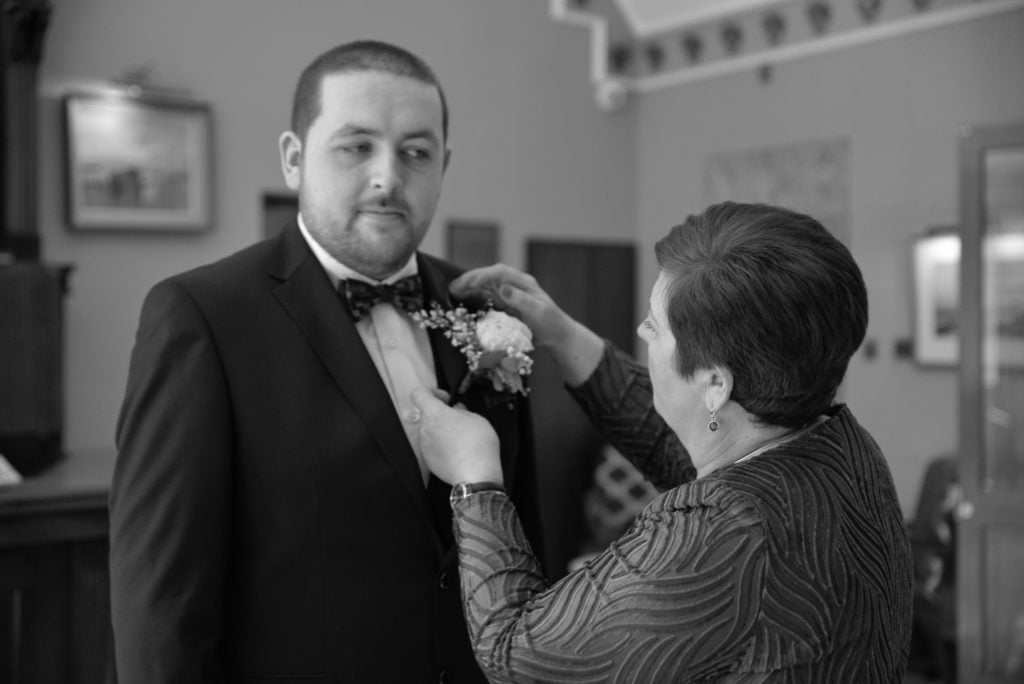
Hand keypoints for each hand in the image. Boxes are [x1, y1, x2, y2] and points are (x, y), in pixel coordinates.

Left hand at [410, 387, 502, 485]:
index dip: (432, 392)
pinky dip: (441, 445)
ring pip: (430, 430)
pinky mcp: (428, 459)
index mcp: (435, 414)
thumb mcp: (477, 419)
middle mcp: (425, 428)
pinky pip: (432, 446)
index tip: (445, 399)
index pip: (419, 394)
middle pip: (427, 414)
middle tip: (458, 419)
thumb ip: (462, 411)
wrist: (475, 474)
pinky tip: (456, 450)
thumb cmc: (477, 446)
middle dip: (441, 414)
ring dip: (441, 430)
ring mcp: (425, 445)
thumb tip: (458, 410)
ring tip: (459, 437)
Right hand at [449, 264, 572, 347]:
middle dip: (470, 280)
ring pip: (485, 286)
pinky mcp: (504, 305)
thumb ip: (521, 300)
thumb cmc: (552, 323)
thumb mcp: (539, 311)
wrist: (557, 336)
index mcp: (523, 282)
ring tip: (452, 292)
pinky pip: (486, 298)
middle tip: (453, 287)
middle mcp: (514, 285)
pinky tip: (463, 300)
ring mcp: (508, 294)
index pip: (500, 273)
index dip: (483, 275)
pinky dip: (474, 297)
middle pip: (488, 277)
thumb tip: (503, 288)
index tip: (469, 282)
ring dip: (469, 288)